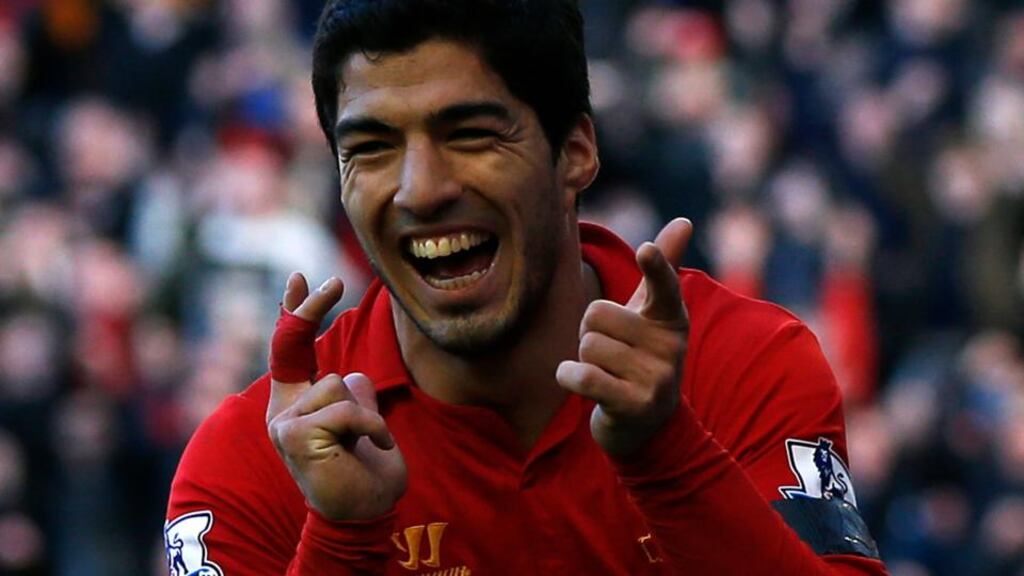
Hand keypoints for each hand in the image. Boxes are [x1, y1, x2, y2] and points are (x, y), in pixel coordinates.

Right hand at [266, 273, 406, 520]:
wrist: (364, 511)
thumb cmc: (367, 468)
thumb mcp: (365, 418)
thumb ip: (354, 392)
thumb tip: (353, 372)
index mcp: (297, 404)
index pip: (290, 350)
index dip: (293, 313)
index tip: (299, 278)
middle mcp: (282, 410)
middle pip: (301, 347)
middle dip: (312, 307)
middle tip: (334, 280)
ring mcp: (283, 422)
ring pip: (338, 383)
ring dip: (366, 412)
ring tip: (366, 443)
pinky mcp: (292, 434)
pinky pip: (344, 409)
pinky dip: (368, 427)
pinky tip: (369, 448)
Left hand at [557, 218, 692, 456]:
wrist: (649, 428)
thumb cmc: (642, 357)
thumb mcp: (653, 315)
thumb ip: (662, 270)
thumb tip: (684, 220)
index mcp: (672, 318)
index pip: (664, 285)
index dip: (654, 266)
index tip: (644, 249)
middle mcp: (671, 347)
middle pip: (596, 314)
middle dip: (589, 333)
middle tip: (609, 354)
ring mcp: (656, 379)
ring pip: (587, 345)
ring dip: (583, 359)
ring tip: (605, 373)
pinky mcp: (634, 405)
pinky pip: (582, 376)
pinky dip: (569, 377)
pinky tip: (579, 384)